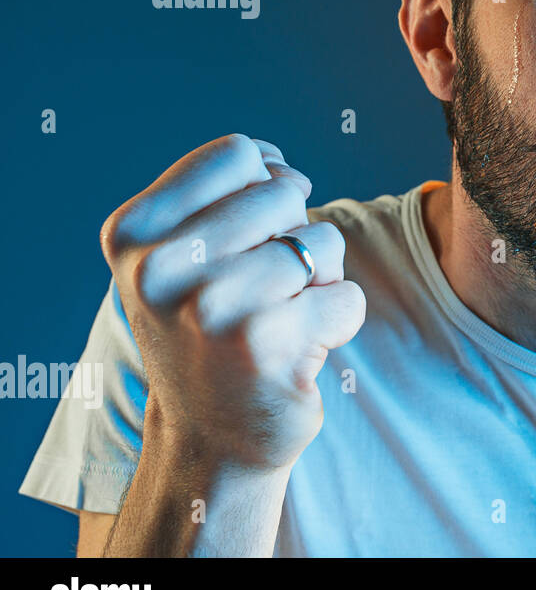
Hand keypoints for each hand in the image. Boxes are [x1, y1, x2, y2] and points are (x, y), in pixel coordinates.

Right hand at [100, 133, 365, 474]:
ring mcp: (211, 306)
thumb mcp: (190, 252)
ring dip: (320, 281)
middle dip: (295, 237)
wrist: (212, 437)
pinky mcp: (265, 345)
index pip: (240, 153)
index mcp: (133, 232)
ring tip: (279, 321)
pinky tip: (298, 352)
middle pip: (285, 194)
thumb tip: (279, 164)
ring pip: (322, 243)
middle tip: (263, 292)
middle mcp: (160, 268)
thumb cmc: (213, 327)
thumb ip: (230, 191)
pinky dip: (339, 321)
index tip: (248, 238)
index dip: (265, 188)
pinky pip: (348, 296)